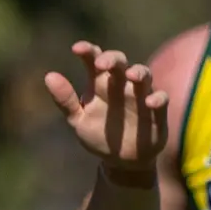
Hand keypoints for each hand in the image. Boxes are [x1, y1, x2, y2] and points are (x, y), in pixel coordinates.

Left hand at [43, 42, 167, 186]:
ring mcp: (140, 96)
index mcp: (100, 84)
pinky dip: (158, 98)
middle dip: (112, 59)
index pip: (94, 60)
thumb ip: (65, 99)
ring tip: (131, 75)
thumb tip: (49, 76)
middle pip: (120, 63)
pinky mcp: (156, 111)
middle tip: (102, 64)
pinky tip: (150, 102)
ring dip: (139, 72)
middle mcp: (121, 85)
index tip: (77, 49)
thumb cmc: (98, 134)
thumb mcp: (77, 120)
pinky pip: (161, 98)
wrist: (121, 161)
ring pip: (144, 75)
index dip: (88, 51)